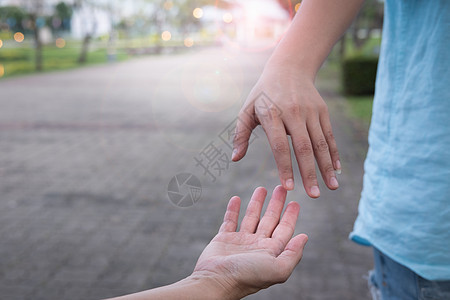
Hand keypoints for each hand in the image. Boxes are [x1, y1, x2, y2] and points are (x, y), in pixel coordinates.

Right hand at [192, 186, 307, 298]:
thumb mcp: (278, 268)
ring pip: (251, 217)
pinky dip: (233, 209)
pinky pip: (229, 220)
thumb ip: (293, 254)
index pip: (284, 230)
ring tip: (261, 188)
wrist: (216, 281)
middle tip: (281, 188)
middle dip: (276, 204)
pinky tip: (236, 198)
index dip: (290, 216)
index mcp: (271, 252)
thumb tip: (304, 237)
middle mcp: (257, 246)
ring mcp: (240, 242)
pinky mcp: (223, 239)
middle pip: (270, 220)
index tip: (295, 202)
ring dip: (257, 203)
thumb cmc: (247, 277)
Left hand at [232, 62, 340, 197]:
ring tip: (332, 187)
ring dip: (326, 167)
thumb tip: (234, 158)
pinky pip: (329, 135)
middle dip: (310, 173)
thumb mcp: (247, 109)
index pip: (279, 146)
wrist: (289, 68)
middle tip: (314, 195)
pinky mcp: (322, 111)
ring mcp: (310, 111)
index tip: (288, 188)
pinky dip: (333, 153)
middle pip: (304, 148)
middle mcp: (293, 113)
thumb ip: (240, 134)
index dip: (285, 167)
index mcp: (272, 114)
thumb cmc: (263, 93)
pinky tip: (336, 170)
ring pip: (320, 143)